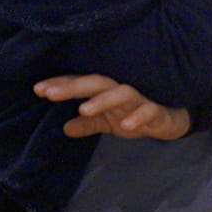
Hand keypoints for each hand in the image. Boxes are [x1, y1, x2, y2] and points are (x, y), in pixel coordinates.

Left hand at [34, 74, 190, 140]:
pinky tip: (125, 125)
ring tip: (84, 109)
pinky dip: (137, 116)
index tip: (39, 89)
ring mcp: (140, 99)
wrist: (172, 119)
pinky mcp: (158, 110)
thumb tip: (64, 128)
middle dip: (74, 87)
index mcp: (106, 91)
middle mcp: (121, 90)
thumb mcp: (109, 122)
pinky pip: (148, 111)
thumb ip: (88, 123)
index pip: (82, 84)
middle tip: (50, 92)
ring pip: (122, 93)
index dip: (62, 85)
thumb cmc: (136, 114)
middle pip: (97, 83)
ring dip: (103, 100)